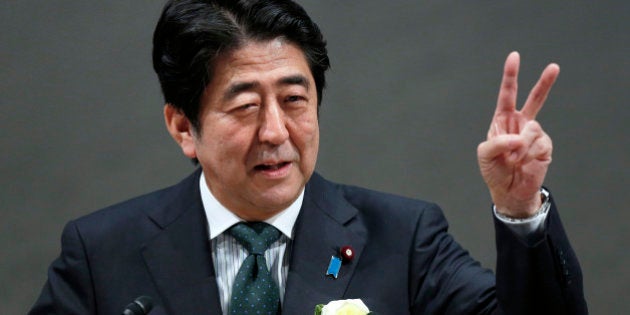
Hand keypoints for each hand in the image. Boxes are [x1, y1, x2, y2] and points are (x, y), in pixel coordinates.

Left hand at [477, 52, 558, 217]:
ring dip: (521, 145)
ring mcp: (534, 134)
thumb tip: (519, 137)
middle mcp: (520, 123)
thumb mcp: (485, 154)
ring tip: (515, 158)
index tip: (514, 57)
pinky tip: (525, 162)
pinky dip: (528, 154)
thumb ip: (497, 142)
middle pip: (534, 99)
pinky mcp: (544, 145)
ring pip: (532, 128)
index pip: (507, 94)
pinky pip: (538, 143)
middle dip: (544, 83)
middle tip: (554, 67)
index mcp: (502, 121)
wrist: (510, 190)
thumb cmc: (494, 170)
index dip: (510, 76)